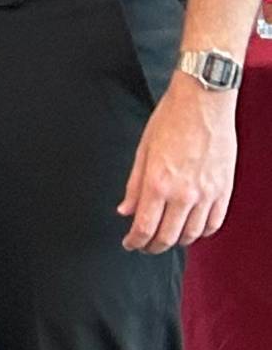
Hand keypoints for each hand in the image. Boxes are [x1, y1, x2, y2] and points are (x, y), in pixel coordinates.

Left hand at [118, 79, 236, 253]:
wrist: (203, 102)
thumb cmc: (171, 119)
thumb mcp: (143, 149)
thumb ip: (134, 185)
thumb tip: (125, 210)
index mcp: (158, 182)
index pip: (144, 227)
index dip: (135, 242)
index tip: (130, 244)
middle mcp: (183, 194)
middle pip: (167, 237)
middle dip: (152, 247)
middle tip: (145, 246)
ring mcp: (206, 194)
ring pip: (192, 235)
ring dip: (177, 241)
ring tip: (167, 238)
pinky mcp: (223, 191)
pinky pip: (214, 223)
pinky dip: (202, 232)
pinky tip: (193, 229)